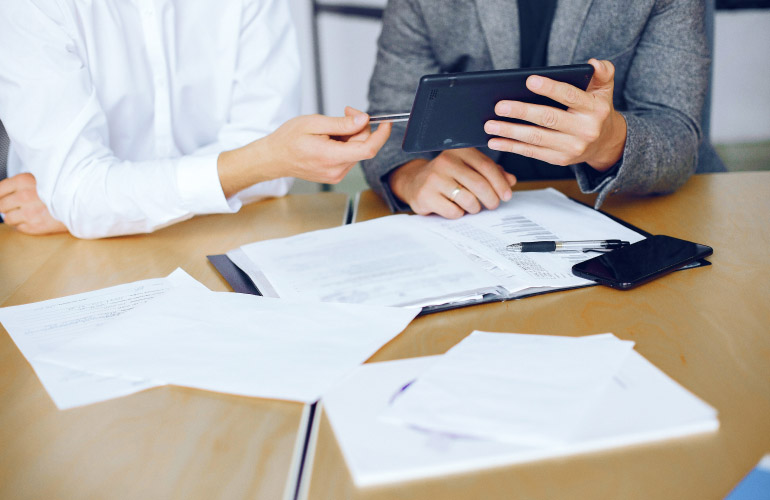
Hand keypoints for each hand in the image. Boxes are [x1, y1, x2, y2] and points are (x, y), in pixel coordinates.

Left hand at [0, 173, 67, 234]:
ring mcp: (30, 212)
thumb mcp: (40, 178)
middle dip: (8, 206)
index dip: (1, 196)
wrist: (83, 202)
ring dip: (15, 217)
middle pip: (1, 206)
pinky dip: (25, 225)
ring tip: (28, 213)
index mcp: (23, 181)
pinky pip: (20, 228)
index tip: (5, 199)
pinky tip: (36, 219)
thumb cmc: (62, 190)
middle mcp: (24, 196)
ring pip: (8, 219)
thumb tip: (2, 196)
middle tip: (20, 205)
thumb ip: (20, 184)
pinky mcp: (36, 226)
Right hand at [218, 107, 390, 196]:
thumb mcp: (314, 123)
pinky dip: (345, 144)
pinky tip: (330, 139)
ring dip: (351, 136)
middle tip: (345, 112)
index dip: (381, 135)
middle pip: (363, 146)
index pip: (368, 149)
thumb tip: (364, 119)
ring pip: (357, 150)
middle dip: (359, 127)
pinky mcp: (335, 174)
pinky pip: (349, 156)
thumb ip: (341, 123)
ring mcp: (336, 175)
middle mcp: (337, 170)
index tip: (386, 122)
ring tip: (330, 129)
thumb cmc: (288, 139)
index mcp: (331, 157)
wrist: (274, 158)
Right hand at [389, 148, 516, 218]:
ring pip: (468, 200)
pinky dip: (459, 214)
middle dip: (492, 199)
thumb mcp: (468, 169)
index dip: (500, 183)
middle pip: (480, 185)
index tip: (507, 195)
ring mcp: (434, 179)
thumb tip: (511, 181)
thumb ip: (491, 173)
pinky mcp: (426, 196)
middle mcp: (446, 162)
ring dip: (475, 208)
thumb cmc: (448, 176)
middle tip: (493, 205)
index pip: (487, 167)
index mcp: (460, 151)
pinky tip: (455, 209)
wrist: (415, 182)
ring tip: (472, 206)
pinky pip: (453, 212)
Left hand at [484, 59, 626, 170]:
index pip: (570, 96)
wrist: (604, 143)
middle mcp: (584, 130)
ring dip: (510, 132)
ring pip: (536, 138)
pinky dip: (511, 147)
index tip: (529, 81)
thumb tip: (593, 63)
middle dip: (522, 112)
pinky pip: (532, 152)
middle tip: (499, 106)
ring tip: (490, 125)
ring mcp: (571, 147)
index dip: (550, 88)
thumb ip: (603, 72)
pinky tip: (495, 141)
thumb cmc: (596, 109)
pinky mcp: (559, 159)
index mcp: (594, 109)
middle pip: (548, 118)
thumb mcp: (604, 89)